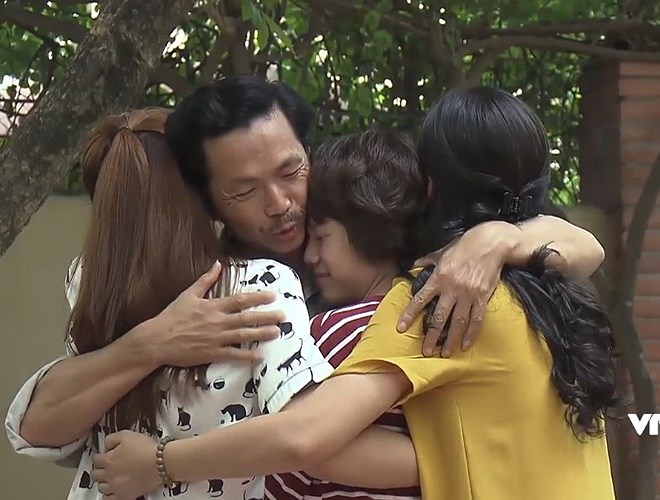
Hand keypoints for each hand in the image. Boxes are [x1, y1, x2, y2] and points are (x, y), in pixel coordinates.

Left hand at [92, 431, 159, 498]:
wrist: (160, 462)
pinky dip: (108, 496)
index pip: (96, 459)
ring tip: (109, 478)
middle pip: (96, 474)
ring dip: (104, 482)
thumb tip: (105, 444)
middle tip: (105, 467)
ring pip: (101, 487)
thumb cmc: (146, 449)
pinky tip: (112, 492)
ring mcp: (116, 486)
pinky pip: (109, 499)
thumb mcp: (127, 435)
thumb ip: (112, 439)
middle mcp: (109, 474)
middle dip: (99, 469)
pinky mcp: (125, 496)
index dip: (99, 456)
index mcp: (109, 459)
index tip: (102, 455)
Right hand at [135, 261, 283, 366]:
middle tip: (283, 316)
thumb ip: (206, 280)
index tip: (273, 295)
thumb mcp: (188, 294)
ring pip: (243, 335)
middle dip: (266, 316)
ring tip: (277, 333)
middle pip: (247, 317)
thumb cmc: (171, 316)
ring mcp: (216, 338)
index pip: (240, 300)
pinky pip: (233, 354)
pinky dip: (247, 356)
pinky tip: (259, 357)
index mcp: (213, 306)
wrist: (157, 339)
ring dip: (261, 334)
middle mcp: (217, 321)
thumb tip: (218, 264)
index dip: (258, 297)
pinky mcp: (211, 353)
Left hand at [398, 222, 519, 356]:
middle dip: (431, 336)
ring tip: (445, 353)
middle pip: (439, 317)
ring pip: (458, 323)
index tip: (401, 327)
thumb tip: (415, 265)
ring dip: (450, 340)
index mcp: (439, 277)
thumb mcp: (442, 251)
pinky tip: (466, 344)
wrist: (491, 242)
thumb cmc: (465, 245)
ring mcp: (468, 295)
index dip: (409, 314)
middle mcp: (452, 289)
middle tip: (426, 351)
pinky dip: (471, 333)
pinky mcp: (483, 298)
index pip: (420, 299)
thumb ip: (428, 260)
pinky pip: (476, 319)